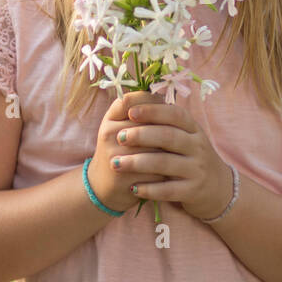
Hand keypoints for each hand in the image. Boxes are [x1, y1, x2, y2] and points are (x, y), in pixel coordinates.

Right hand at [88, 91, 168, 213]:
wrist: (102, 185)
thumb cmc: (119, 150)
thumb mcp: (121, 127)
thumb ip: (139, 111)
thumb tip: (165, 97)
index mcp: (110, 118)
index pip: (132, 100)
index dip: (152, 102)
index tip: (166, 107)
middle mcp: (109, 134)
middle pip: (148, 125)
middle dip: (166, 129)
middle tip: (178, 133)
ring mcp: (115, 155)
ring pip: (155, 148)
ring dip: (169, 152)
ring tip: (176, 153)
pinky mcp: (124, 176)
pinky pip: (155, 170)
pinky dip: (165, 171)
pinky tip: (170, 171)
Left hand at [112, 100, 232, 220]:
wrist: (218, 188)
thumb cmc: (190, 157)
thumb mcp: (185, 137)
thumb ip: (164, 123)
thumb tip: (131, 103)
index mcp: (193, 129)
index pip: (175, 114)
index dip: (153, 111)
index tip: (130, 112)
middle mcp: (198, 146)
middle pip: (169, 136)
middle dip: (141, 135)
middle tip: (119, 137)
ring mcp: (197, 169)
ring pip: (165, 163)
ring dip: (138, 163)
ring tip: (117, 163)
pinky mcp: (193, 191)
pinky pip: (168, 190)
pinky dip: (149, 189)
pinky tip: (133, 188)